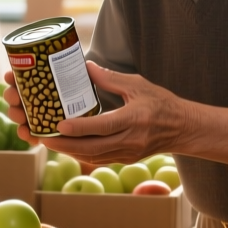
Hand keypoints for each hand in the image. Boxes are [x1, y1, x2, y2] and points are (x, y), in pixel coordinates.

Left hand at [8, 62, 180, 166]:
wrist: (183, 129)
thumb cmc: (161, 104)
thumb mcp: (138, 85)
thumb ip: (110, 78)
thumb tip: (85, 67)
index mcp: (134, 119)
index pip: (102, 127)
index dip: (79, 128)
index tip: (58, 125)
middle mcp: (131, 140)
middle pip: (92, 147)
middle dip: (66, 146)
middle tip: (44, 138)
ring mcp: (128, 153)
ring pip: (93, 157)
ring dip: (70, 152)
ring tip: (50, 143)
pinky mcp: (126, 159)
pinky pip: (99, 160)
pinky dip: (81, 155)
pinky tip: (68, 149)